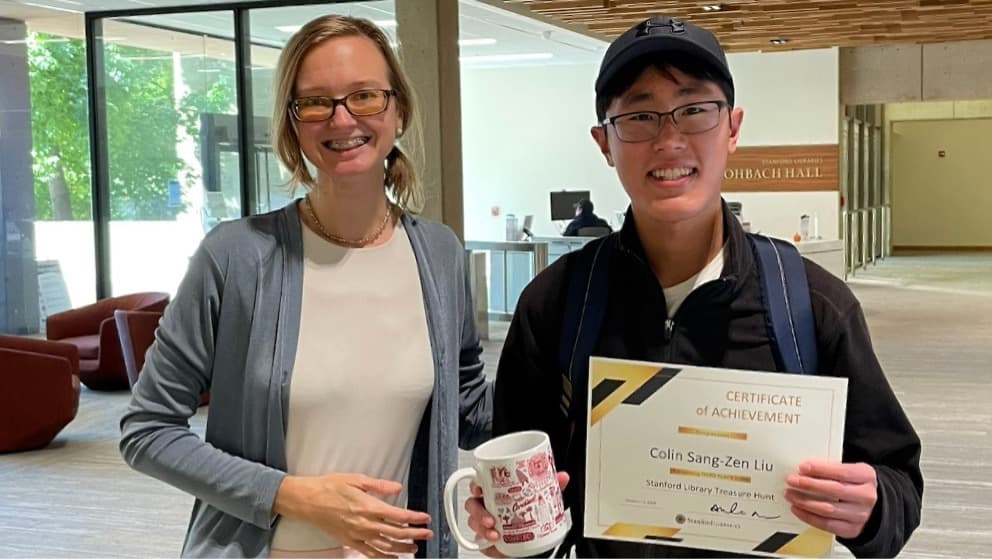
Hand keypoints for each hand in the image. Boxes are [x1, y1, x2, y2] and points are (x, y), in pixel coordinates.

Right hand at [274, 473, 432, 557]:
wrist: (307, 501)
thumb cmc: (329, 488)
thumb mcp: (356, 479)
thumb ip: (379, 486)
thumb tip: (397, 488)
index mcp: (368, 507)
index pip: (399, 516)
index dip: (415, 518)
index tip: (425, 518)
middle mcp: (365, 524)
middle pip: (396, 533)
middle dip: (415, 534)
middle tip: (426, 533)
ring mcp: (357, 535)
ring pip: (386, 546)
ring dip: (403, 547)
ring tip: (415, 546)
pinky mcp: (350, 542)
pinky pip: (370, 552)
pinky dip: (384, 556)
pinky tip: (393, 556)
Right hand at [464, 471, 569, 557]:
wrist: (532, 538)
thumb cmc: (530, 512)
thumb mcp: (540, 496)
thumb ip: (550, 486)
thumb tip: (562, 477)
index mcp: (495, 491)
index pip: (479, 483)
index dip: (475, 484)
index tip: (480, 487)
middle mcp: (487, 505)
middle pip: (472, 503)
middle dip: (477, 510)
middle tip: (490, 517)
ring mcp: (485, 522)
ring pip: (473, 522)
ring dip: (481, 527)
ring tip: (494, 532)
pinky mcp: (486, 539)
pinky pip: (478, 539)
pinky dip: (485, 540)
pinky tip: (494, 540)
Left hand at [784, 460, 876, 538]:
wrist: (868, 505)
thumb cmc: (853, 484)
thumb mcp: (849, 470)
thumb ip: (830, 468)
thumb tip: (803, 469)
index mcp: (866, 476)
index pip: (842, 472)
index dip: (820, 469)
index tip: (802, 467)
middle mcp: (866, 496)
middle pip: (834, 490)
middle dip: (809, 484)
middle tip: (792, 480)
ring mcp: (860, 515)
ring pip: (828, 509)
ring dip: (805, 501)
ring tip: (790, 495)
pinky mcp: (852, 529)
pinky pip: (827, 524)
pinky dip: (808, 517)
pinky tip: (798, 509)